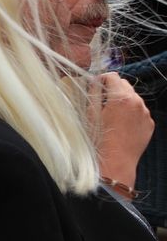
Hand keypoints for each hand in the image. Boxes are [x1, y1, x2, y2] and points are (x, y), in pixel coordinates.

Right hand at [91, 72, 153, 186]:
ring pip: (133, 98)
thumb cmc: (99, 139)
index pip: (112, 76)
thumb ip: (93, 93)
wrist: (115, 163)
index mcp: (121, 98)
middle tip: (101, 102)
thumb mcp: (90, 113)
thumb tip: (94, 82)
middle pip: (124, 85)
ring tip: (111, 116)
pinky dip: (131, 113)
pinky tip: (121, 125)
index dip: (101, 79)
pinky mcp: (149, 124)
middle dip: (113, 90)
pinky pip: (139, 112)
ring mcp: (145, 114)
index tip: (95, 86)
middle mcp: (137, 103)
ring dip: (122, 101)